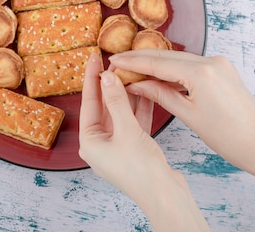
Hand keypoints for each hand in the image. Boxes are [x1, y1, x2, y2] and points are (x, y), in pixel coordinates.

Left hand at [79, 52, 210, 230]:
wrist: (165, 195)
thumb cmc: (141, 170)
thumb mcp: (127, 130)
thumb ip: (117, 101)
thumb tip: (107, 76)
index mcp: (90, 142)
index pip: (89, 102)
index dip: (92, 78)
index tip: (94, 58)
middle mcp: (101, 144)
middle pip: (104, 106)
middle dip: (111, 84)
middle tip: (116, 61)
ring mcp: (118, 145)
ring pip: (121, 112)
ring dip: (127, 93)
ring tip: (131, 70)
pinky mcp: (134, 147)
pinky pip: (133, 121)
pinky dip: (139, 106)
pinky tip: (144, 89)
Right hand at [109, 49, 254, 170]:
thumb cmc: (226, 135)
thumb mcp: (187, 114)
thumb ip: (160, 94)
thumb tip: (135, 84)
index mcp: (201, 72)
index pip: (158, 63)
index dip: (133, 62)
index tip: (114, 61)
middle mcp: (211, 61)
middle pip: (167, 56)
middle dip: (141, 59)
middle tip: (118, 62)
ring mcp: (218, 63)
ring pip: (179, 59)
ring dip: (156, 64)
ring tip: (133, 69)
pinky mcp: (222, 68)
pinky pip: (191, 64)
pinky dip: (173, 69)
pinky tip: (158, 75)